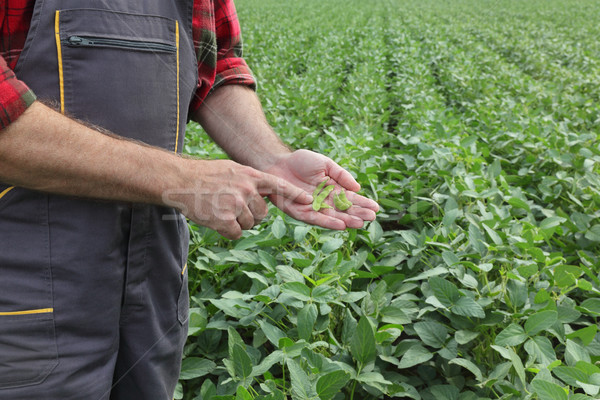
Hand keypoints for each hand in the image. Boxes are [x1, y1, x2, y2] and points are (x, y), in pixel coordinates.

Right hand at [163, 159, 311, 238]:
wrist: (180, 180)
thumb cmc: (204, 175)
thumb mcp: (231, 169)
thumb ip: (249, 180)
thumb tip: (263, 193)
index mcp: (250, 175)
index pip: (278, 186)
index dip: (295, 194)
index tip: (310, 201)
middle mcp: (247, 189)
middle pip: (262, 214)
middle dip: (251, 215)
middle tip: (231, 207)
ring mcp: (236, 204)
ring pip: (250, 225)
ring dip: (238, 223)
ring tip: (220, 210)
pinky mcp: (225, 219)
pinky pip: (236, 233)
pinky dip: (227, 231)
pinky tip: (215, 220)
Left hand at [264, 149, 378, 229]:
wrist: (278, 162)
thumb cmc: (301, 161)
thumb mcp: (326, 164)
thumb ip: (341, 175)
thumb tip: (358, 188)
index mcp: (332, 190)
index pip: (350, 198)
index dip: (362, 203)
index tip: (376, 208)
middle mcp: (324, 201)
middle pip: (343, 210)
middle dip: (357, 213)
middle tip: (372, 217)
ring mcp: (312, 208)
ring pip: (332, 217)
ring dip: (346, 221)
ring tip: (359, 223)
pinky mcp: (299, 212)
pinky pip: (315, 218)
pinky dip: (328, 222)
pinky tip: (340, 225)